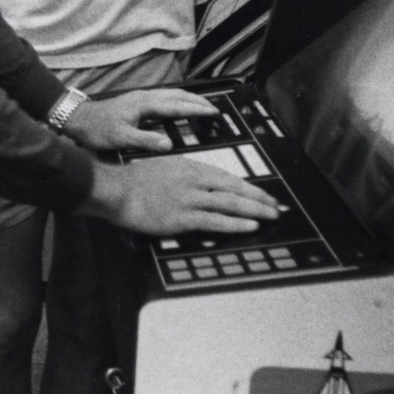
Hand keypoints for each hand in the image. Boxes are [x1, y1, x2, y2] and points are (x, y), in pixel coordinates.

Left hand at [61, 87, 215, 152]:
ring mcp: (140, 97)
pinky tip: (178, 106)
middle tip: (214, 108)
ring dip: (187, 98)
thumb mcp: (121, 138)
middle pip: (176, 96)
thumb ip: (146, 140)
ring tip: (202, 105)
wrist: (78, 119)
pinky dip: (176, 100)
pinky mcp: (136, 100)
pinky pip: (163, 97)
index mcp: (144, 104)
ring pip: (170, 94)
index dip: (195, 109)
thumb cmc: (98, 130)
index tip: (213, 112)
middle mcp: (144, 97)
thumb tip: (170, 144)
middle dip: (196, 101)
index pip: (176, 106)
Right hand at [79, 155, 282, 235]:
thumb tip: (205, 186)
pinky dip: (235, 223)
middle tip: (277, 207)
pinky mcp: (181, 217)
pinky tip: (250, 226)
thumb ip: (186, 176)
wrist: (116, 190)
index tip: (265, 195)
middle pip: (234, 189)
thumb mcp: (165, 168)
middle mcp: (194, 180)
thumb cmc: (135, 180)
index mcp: (190, 167)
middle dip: (259, 198)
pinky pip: (215, 220)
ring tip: (271, 216)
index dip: (250, 187)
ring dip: (254, 210)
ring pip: (229, 203)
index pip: (228, 177)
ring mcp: (189, 199)